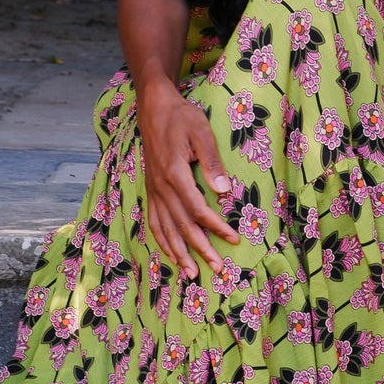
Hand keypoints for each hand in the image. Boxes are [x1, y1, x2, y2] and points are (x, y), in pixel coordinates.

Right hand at [136, 81, 238, 279]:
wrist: (153, 109)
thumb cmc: (182, 118)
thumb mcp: (201, 133)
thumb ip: (212, 162)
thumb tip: (224, 192)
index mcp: (175, 174)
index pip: (197, 209)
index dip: (215, 227)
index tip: (233, 239)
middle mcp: (161, 188)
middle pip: (182, 226)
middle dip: (200, 250)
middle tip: (217, 269)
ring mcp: (153, 191)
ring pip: (165, 230)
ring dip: (179, 254)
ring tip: (191, 274)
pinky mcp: (150, 191)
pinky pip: (154, 222)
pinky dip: (162, 241)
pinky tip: (171, 254)